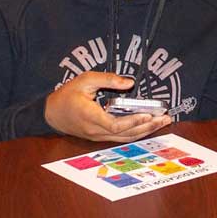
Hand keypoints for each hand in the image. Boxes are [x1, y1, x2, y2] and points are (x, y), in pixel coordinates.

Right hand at [43, 71, 171, 142]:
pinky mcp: (100, 137)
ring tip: (162, 122)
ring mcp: (98, 136)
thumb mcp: (85, 80)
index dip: (134, 121)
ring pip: (125, 138)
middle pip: (126, 133)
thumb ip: (107, 79)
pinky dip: (137, 132)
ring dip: (145, 131)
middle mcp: (96, 130)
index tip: (149, 114)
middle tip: (165, 118)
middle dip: (147, 126)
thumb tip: (129, 82)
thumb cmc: (67, 95)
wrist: (52, 113)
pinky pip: (121, 137)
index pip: (115, 124)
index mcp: (90, 116)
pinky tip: (148, 126)